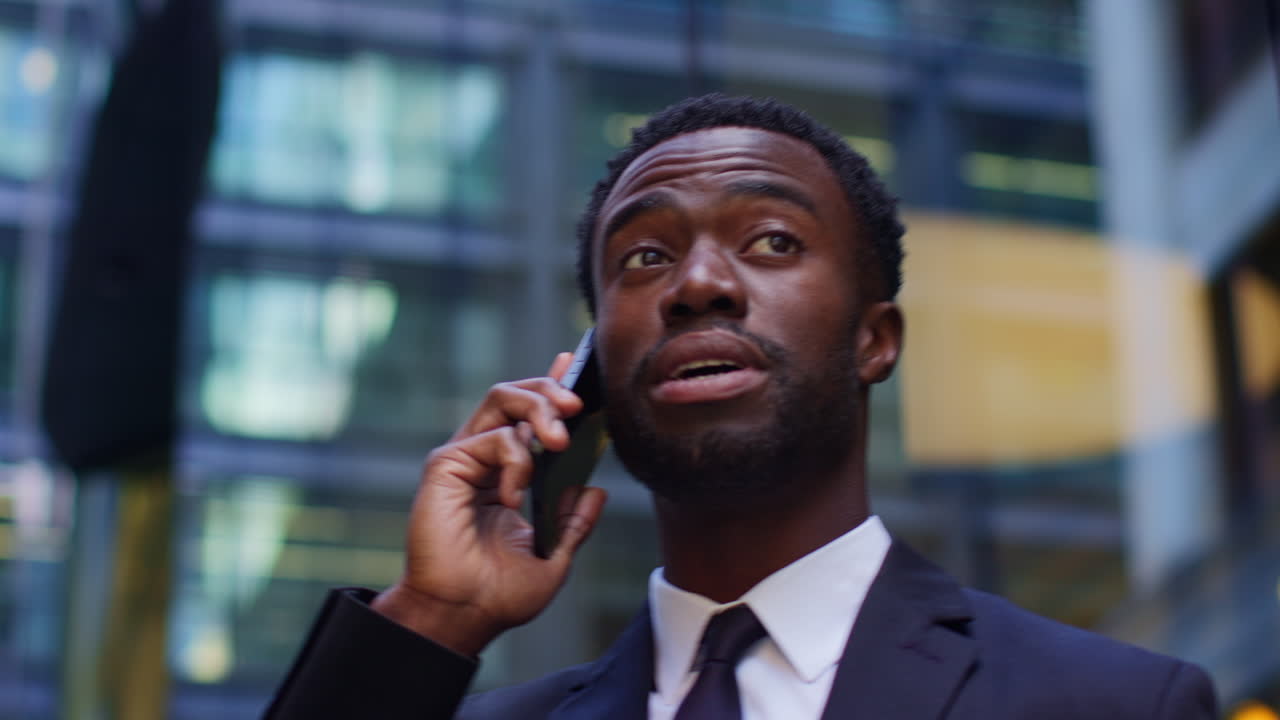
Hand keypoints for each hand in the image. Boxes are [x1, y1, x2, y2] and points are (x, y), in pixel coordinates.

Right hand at [371, 353, 608, 656]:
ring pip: (501, 398)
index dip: (551, 386)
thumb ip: (574, 522)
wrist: (463, 613)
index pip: (531, 417)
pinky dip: (515, 461)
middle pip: (516, 395)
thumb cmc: (500, 593)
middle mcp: (484, 458)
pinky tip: (513, 497)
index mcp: (509, 474)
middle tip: (576, 407)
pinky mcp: (445, 464)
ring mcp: (464, 458)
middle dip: (550, 390)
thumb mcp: (554, 556)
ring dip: (538, 408)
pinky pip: (492, 438)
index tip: (573, 362)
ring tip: (558, 439)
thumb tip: (596, 490)